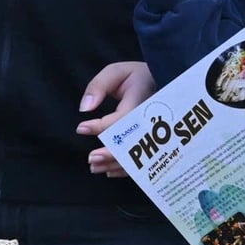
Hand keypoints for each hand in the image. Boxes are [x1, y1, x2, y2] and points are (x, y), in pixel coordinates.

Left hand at [77, 62, 157, 177]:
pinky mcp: (154, 143)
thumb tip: (85, 108)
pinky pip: (143, 161)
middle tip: (91, 158)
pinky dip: (126, 169)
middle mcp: (151, 121)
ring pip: (139, 156)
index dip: (101, 127)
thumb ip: (98, 86)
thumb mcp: (115, 72)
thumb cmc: (135, 76)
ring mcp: (155, 134)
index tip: (81, 128)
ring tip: (94, 167)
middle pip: (133, 143)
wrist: (163, 79)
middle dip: (111, 154)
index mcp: (142, 101)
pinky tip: (110, 172)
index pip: (122, 119)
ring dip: (115, 164)